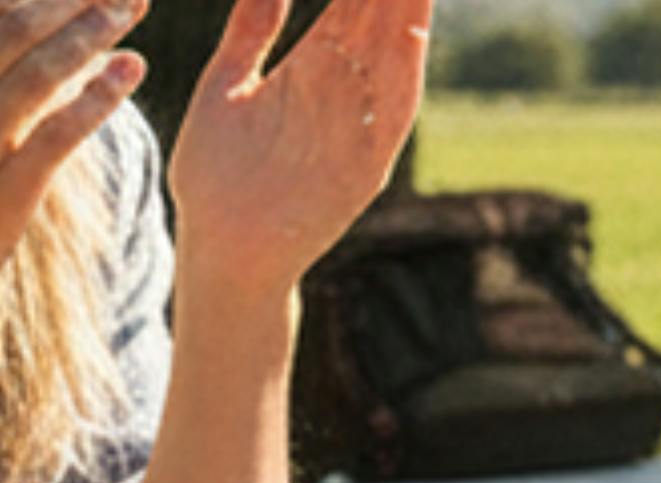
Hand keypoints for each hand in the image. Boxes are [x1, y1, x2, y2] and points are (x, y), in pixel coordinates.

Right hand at [0, 0, 147, 265]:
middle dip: (63, 0)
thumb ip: (8, 85)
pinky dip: (95, 98)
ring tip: (130, 6)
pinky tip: (132, 69)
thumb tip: (35, 20)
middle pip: (4, 31)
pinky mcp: (1, 195)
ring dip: (83, 33)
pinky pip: (52, 137)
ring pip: (29, 75)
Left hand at [169, 0, 429, 302]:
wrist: (223, 248)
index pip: (347, 11)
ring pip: (390, 61)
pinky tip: (410, 34)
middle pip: (375, 27)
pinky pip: (390, 115)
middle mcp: (339, 99)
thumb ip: (250, 30)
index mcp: (309, 75)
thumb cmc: (217, 175)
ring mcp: (355, 132)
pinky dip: (404, 75)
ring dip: (405, 17)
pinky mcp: (363, 168)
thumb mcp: (227, 85)